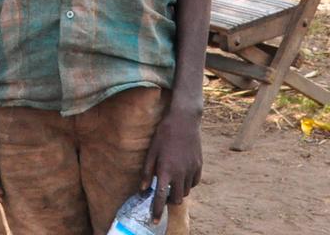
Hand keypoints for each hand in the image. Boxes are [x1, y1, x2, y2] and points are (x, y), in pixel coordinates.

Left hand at [142, 106, 201, 220]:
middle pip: (176, 199)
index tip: (154, 221)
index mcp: (166, 170)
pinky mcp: (199, 166)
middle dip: (169, 201)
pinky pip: (194, 183)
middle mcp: (181, 173)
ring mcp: (192, 170)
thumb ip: (147, 171)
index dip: (157, 211)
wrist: (184, 121)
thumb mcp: (151, 151)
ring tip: (170, 182)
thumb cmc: (163, 135)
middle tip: (162, 195)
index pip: (161, 197)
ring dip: (177, 192)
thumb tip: (143, 189)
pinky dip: (187, 184)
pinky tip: (180, 175)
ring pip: (185, 192)